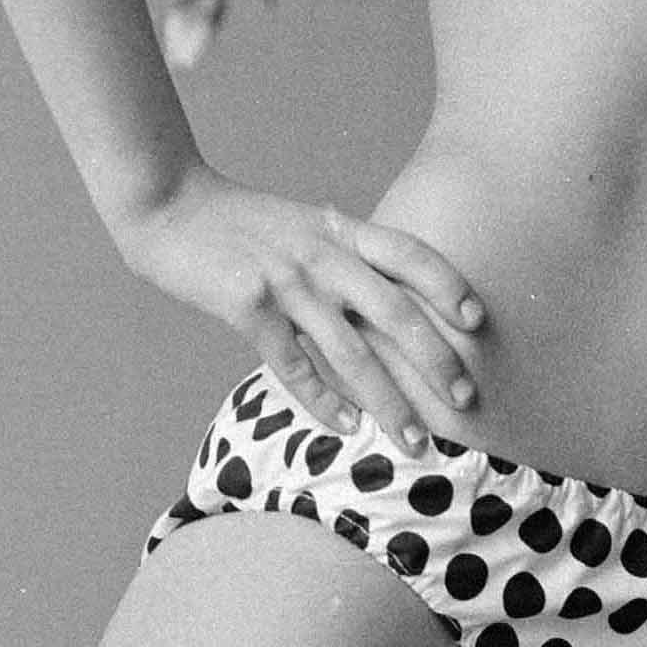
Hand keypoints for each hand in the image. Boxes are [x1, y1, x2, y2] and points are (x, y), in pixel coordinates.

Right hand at [118, 175, 487, 444]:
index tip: (477, 323)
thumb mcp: (302, 225)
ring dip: (387, 401)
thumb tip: (388, 301)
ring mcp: (285, 280)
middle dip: (435, 359)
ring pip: (350, 350)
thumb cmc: (239, 224)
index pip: (410, 254)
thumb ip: (343, 253)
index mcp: (339, 229)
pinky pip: (294, 364)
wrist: (168, 205)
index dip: (448, 285)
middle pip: (394, 310)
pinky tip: (349, 428)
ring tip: (413, 440)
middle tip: (464, 399)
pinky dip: (324, 401)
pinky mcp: (247, 305)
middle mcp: (321, 253)